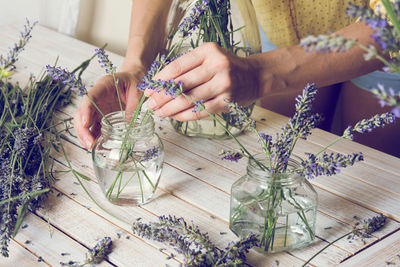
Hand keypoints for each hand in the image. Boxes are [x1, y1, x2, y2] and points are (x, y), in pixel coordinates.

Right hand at [74, 71, 142, 148]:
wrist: (134, 80)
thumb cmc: (134, 82)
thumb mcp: (137, 92)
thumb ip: (133, 107)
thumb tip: (130, 127)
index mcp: (103, 86)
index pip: (89, 98)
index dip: (85, 111)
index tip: (86, 124)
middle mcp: (96, 98)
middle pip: (81, 113)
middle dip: (82, 129)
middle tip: (89, 143)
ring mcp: (97, 108)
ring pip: (84, 122)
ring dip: (85, 136)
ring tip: (92, 148)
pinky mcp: (100, 116)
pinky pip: (94, 128)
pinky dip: (94, 137)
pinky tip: (97, 146)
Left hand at [144, 42, 260, 120]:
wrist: (256, 76)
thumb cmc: (227, 66)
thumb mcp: (209, 57)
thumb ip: (188, 66)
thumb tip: (160, 84)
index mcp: (208, 51)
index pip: (177, 67)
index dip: (159, 80)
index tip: (149, 89)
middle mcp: (217, 66)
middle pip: (181, 85)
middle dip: (161, 97)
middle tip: (149, 105)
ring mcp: (223, 85)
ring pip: (189, 100)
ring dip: (170, 109)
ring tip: (158, 113)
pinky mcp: (227, 102)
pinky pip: (200, 111)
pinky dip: (184, 116)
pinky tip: (174, 117)